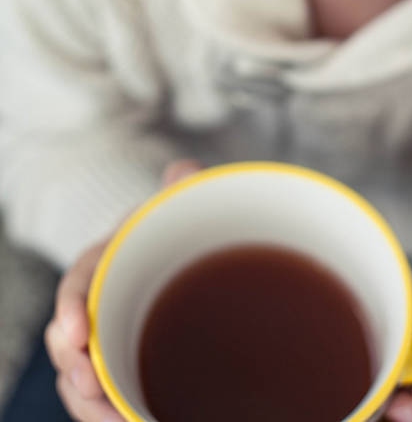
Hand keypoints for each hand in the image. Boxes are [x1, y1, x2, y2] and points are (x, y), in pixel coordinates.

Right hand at [44, 158, 201, 420]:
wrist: (186, 253)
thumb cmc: (177, 229)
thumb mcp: (179, 207)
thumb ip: (185, 188)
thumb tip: (185, 172)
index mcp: (107, 259)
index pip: (78, 282)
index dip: (72, 307)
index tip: (76, 335)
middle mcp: (98, 301)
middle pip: (68, 341)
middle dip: (72, 368)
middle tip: (90, 388)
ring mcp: (107, 336)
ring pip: (79, 374)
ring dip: (86, 401)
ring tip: (110, 418)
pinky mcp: (122, 366)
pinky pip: (102, 396)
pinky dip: (106, 414)